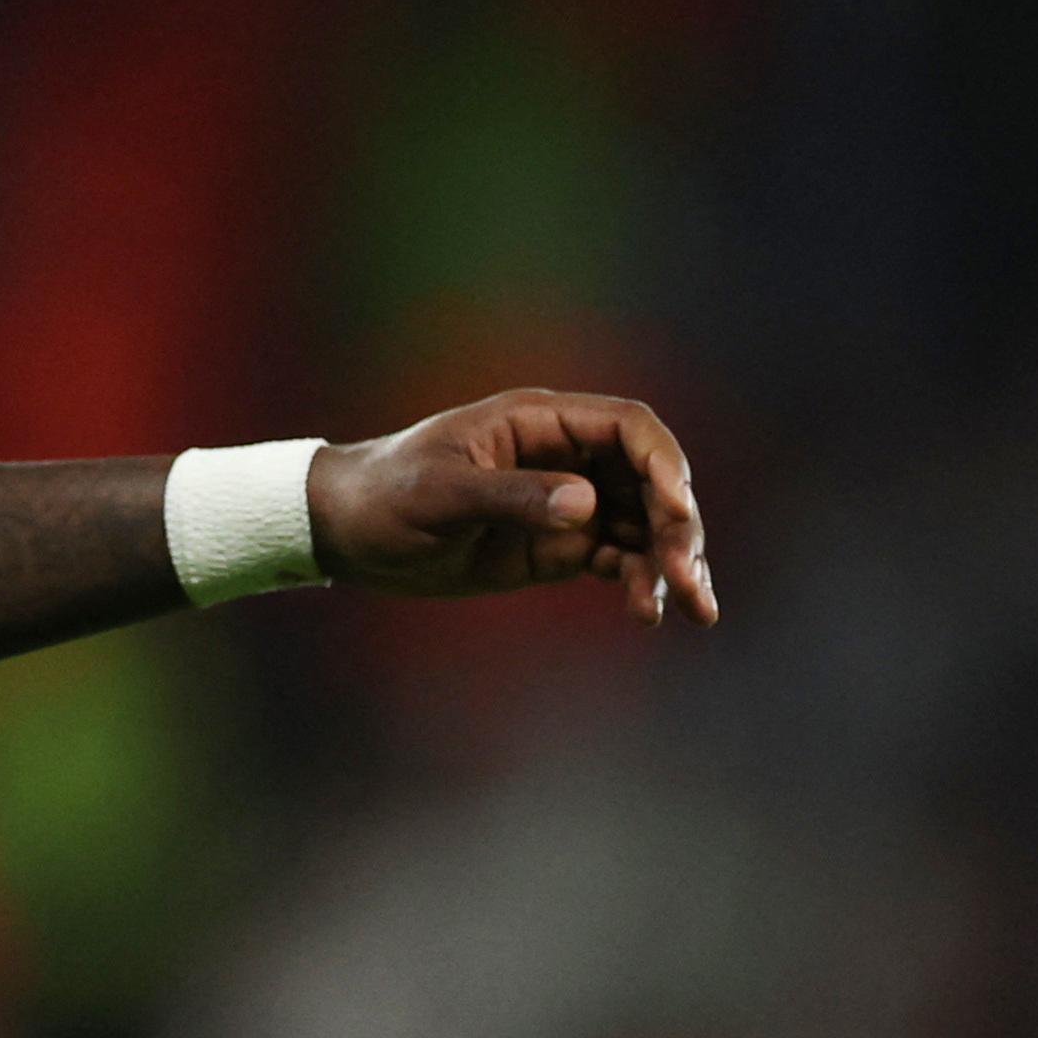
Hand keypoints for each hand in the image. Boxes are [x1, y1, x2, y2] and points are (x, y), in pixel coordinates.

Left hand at [307, 389, 714, 625]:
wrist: (346, 532)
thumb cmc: (383, 495)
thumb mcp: (440, 495)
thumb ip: (512, 497)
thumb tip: (588, 505)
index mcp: (537, 423)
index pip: (627, 427)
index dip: (664, 464)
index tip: (677, 512)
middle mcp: (562, 457)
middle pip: (649, 479)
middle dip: (678, 526)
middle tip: (688, 578)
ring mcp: (562, 503)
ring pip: (642, 525)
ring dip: (670, 561)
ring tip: (691, 609)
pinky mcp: (554, 546)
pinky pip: (614, 559)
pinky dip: (638, 582)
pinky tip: (646, 614)